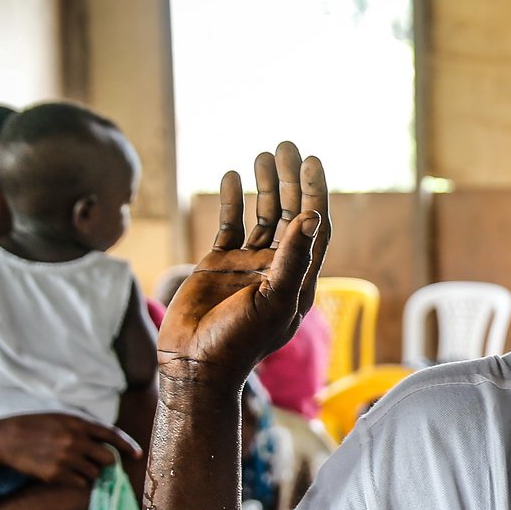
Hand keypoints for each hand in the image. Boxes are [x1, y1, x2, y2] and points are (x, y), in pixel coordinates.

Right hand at [0, 414, 135, 485]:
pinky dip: (77, 482)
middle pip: (107, 458)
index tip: (137, 455)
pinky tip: (65, 476)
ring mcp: (66, 458)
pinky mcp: (56, 474)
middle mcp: (76, 440)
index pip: (112, 435)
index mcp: (78, 423)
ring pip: (94, 473)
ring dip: (90, 473)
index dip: (128, 445)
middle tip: (99, 465)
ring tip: (74, 468)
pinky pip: (80, 483)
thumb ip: (82, 427)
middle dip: (106, 463)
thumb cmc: (32, 427)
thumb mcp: (59, 418)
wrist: (4, 440)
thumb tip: (104, 441)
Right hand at [158, 143, 329, 392]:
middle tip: (287, 146)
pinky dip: (231, 201)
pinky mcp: (218, 265)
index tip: (312, 162)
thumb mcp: (274, 300)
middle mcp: (277, 267)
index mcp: (299, 278)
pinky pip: (229, 224)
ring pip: (263, 215)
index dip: (316, 193)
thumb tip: (313, 216)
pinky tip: (232, 176)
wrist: (194, 364)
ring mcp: (248, 265)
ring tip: (264, 154)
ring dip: (265, 185)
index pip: (315, 226)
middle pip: (292, 213)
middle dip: (291, 180)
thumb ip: (293, 259)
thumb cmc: (240, 342)